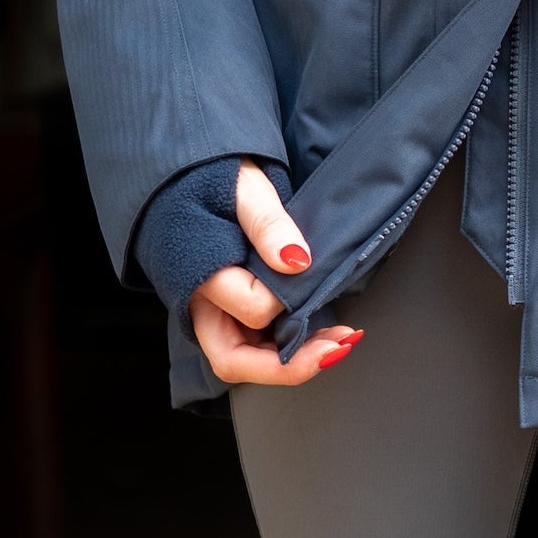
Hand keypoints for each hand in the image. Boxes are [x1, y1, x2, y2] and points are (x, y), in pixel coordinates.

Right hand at [189, 158, 361, 382]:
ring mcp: (216, 311)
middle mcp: (202, 304)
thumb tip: (296, 260)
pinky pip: (258, 341)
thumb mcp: (246, 188)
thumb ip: (267, 223)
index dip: (286, 301)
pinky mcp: (232, 309)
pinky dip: (291, 345)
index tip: (312, 277)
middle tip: (337, 346)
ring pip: (249, 357)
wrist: (200, 173)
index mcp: (198, 275)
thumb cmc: (216, 177)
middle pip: (236, 359)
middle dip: (290, 364)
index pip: (250, 307)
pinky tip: (323, 333)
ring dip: (295, 358)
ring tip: (339, 342)